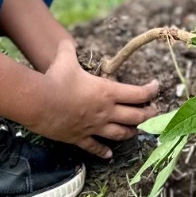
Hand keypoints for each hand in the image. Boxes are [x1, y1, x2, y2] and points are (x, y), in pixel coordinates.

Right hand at [24, 39, 159, 158]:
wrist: (39, 102)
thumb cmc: (56, 79)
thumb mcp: (65, 59)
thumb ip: (68, 49)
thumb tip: (64, 41)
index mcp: (107, 92)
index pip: (138, 94)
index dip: (151, 91)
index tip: (156, 87)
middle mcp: (105, 112)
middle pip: (135, 117)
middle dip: (148, 115)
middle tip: (155, 112)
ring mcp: (94, 127)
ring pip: (120, 134)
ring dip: (130, 133)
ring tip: (136, 132)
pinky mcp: (79, 138)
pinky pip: (95, 147)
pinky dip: (103, 151)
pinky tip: (108, 155)